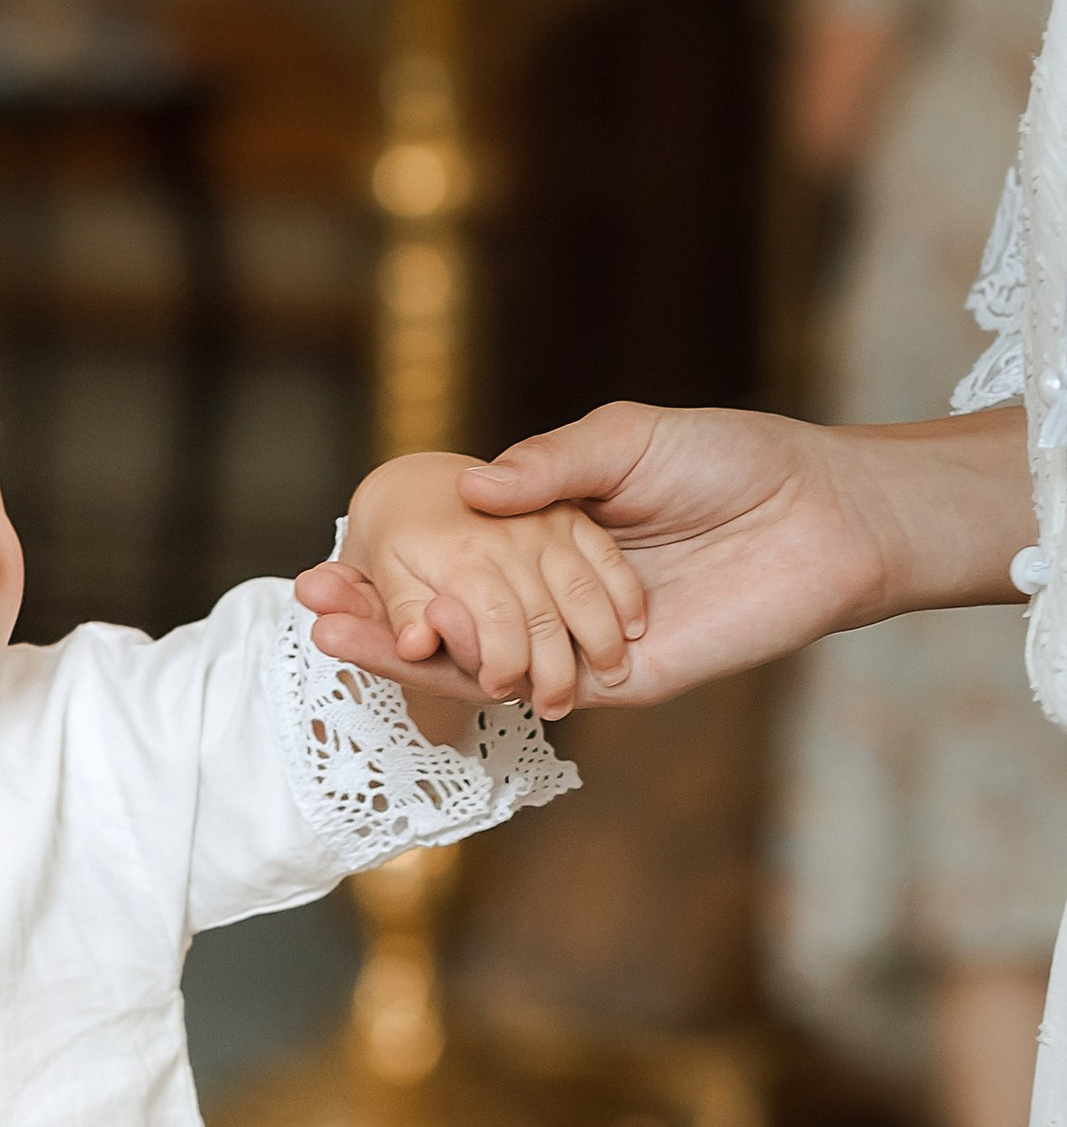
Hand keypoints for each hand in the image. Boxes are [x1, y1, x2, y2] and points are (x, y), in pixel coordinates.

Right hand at [300, 403, 1028, 709]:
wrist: (819, 516)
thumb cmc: (734, 462)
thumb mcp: (628, 439)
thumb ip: (551, 465)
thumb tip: (469, 493)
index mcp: (550, 537)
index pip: (451, 557)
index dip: (389, 560)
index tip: (326, 557)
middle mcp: (553, 596)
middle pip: (447, 614)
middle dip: (373, 612)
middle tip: (306, 601)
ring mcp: (577, 643)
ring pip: (475, 658)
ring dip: (399, 650)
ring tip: (331, 631)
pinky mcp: (615, 683)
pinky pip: (529, 687)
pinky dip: (472, 677)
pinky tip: (416, 655)